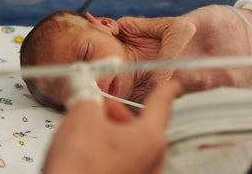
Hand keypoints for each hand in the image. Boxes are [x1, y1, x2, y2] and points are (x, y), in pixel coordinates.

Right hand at [43, 81, 181, 173]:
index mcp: (149, 139)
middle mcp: (152, 162)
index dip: (165, 89)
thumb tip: (87, 92)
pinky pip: (126, 166)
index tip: (173, 85)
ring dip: (115, 135)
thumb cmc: (78, 170)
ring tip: (90, 130)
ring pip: (132, 148)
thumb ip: (88, 96)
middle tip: (102, 107)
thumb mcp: (80, 118)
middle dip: (121, 114)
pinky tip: (90, 154)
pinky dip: (112, 155)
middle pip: (143, 127)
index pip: (162, 104)